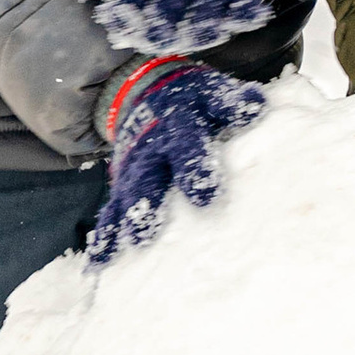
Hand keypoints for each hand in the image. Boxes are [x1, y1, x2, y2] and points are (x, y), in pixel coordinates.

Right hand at [87, 58, 265, 262]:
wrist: (144, 91)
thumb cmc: (190, 100)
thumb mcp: (210, 93)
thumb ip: (231, 103)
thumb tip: (255, 105)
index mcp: (178, 124)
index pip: (186, 146)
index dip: (194, 168)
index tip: (204, 195)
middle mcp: (150, 149)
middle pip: (147, 177)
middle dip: (147, 205)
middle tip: (147, 232)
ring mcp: (132, 168)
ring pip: (127, 196)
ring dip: (126, 221)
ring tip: (131, 245)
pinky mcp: (122, 184)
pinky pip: (111, 210)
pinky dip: (105, 236)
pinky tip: (99, 263)